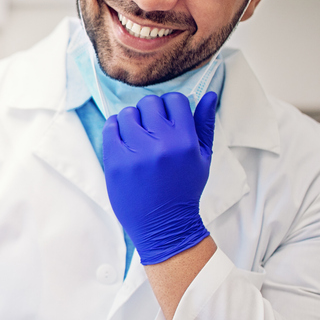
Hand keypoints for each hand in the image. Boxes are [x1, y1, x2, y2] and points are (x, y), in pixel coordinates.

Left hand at [102, 92, 217, 265]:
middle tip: (151, 130)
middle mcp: (161, 144)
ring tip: (137, 137)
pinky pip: (110, 127)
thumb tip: (208, 94)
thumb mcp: (203, 157)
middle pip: (149, 103)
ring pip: (128, 113)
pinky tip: (124, 140)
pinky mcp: (115, 162)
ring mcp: (136, 153)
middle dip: (150, 112)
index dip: (170, 106)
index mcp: (185, 141)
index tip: (167, 118)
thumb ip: (204, 124)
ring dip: (131, 120)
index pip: (174, 99)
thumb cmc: (184, 189)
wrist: (164, 225)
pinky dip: (115, 129)